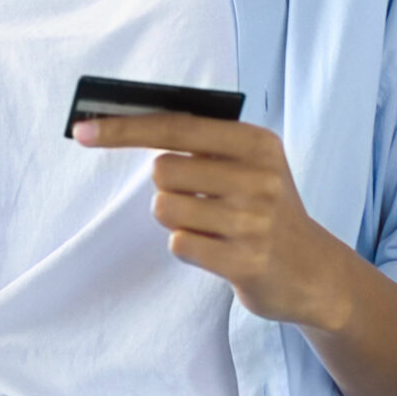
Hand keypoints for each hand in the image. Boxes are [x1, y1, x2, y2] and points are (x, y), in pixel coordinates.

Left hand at [73, 112, 355, 329]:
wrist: (314, 271)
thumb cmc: (265, 210)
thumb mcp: (250, 164)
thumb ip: (200, 142)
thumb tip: (122, 124)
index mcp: (256, 142)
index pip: (175, 126)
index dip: (124, 128)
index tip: (82, 129)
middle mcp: (258, 177)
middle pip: (162, 170)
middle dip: (168, 187)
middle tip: (202, 200)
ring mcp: (253, 221)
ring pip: (165, 208)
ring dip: (177, 219)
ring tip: (213, 227)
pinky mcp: (245, 261)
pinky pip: (179, 244)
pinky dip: (188, 247)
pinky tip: (218, 250)